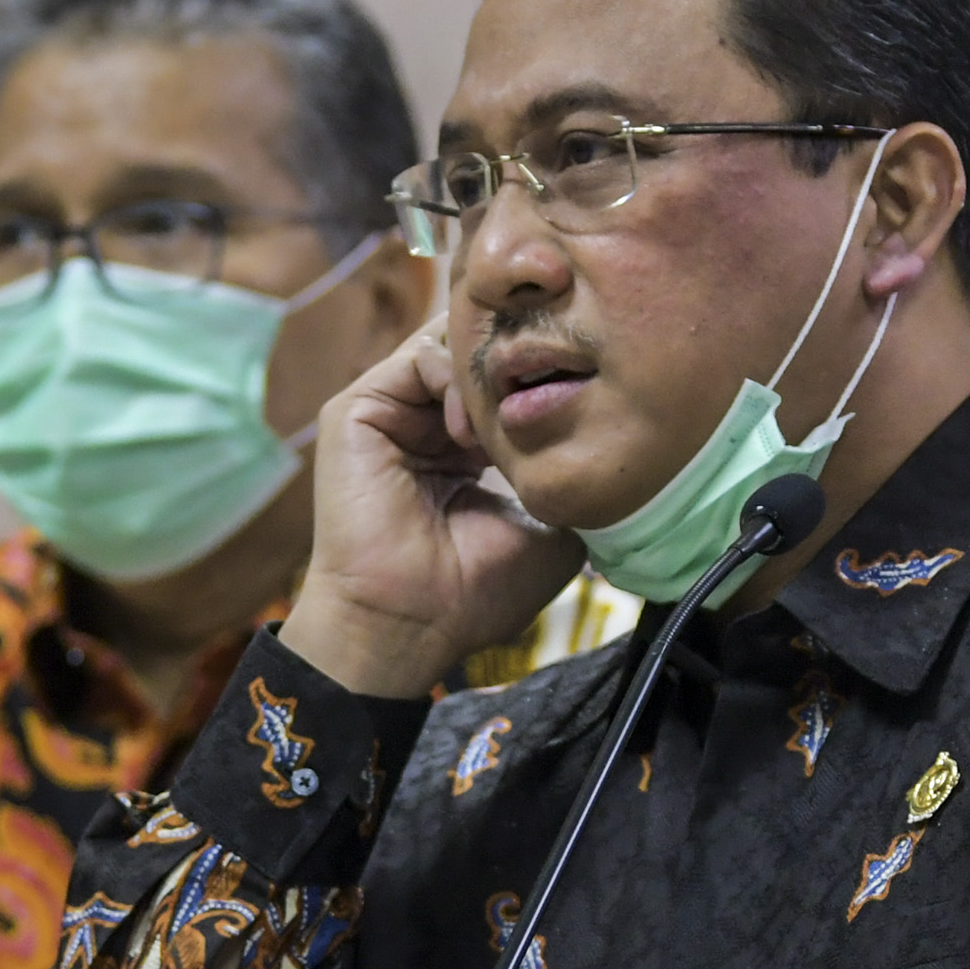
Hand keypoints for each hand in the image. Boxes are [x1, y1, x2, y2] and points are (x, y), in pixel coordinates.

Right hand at [281, 326, 583, 696]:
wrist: (408, 623)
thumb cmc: (477, 592)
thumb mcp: (552, 526)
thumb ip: (569, 469)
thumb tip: (609, 433)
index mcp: (468, 448)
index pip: (509, 380)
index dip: (548, 376)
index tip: (586, 395)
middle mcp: (428, 422)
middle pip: (481, 352)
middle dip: (520, 363)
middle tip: (551, 388)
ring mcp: (393, 412)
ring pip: (453, 345)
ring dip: (489, 376)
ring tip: (505, 426)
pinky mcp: (359, 408)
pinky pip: (418, 357)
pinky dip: (453, 379)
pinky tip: (469, 434)